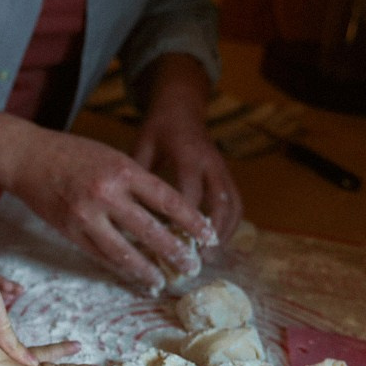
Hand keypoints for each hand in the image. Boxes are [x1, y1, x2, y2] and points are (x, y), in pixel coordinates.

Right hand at [7, 129, 213, 289]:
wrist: (28, 157)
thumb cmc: (74, 154)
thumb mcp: (112, 157)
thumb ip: (137, 181)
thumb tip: (168, 212)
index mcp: (123, 170)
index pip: (167, 200)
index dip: (191, 221)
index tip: (209, 236)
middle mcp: (106, 194)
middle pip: (150, 231)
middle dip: (175, 252)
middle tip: (192, 267)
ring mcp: (86, 215)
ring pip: (124, 251)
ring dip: (146, 270)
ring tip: (162, 281)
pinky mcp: (70, 231)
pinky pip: (101, 255)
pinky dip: (120, 267)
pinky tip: (134, 275)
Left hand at [133, 55, 241, 243]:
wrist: (182, 106)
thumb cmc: (158, 128)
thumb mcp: (142, 145)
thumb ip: (138, 174)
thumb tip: (128, 212)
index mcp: (188, 154)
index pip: (190, 194)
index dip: (183, 222)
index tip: (171, 244)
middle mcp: (211, 163)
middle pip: (220, 203)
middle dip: (211, 233)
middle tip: (198, 259)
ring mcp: (223, 168)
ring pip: (234, 205)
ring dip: (225, 233)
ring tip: (211, 257)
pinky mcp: (227, 174)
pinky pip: (237, 202)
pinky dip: (230, 224)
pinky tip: (217, 243)